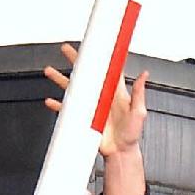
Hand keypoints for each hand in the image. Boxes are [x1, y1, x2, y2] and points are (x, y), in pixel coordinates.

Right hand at [44, 43, 147, 158]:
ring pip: (73, 89)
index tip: (96, 42)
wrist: (120, 152)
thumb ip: (139, 93)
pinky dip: (59, 105)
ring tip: (50, 71)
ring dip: (61, 79)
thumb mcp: (139, 112)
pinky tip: (51, 101)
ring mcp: (91, 106)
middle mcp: (101, 96)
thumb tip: (144, 75)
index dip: (102, 55)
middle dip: (76, 61)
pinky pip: (68, 110)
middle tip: (67, 49)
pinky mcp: (83, 118)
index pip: (108, 68)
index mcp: (115, 92)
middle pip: (86, 74)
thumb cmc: (131, 134)